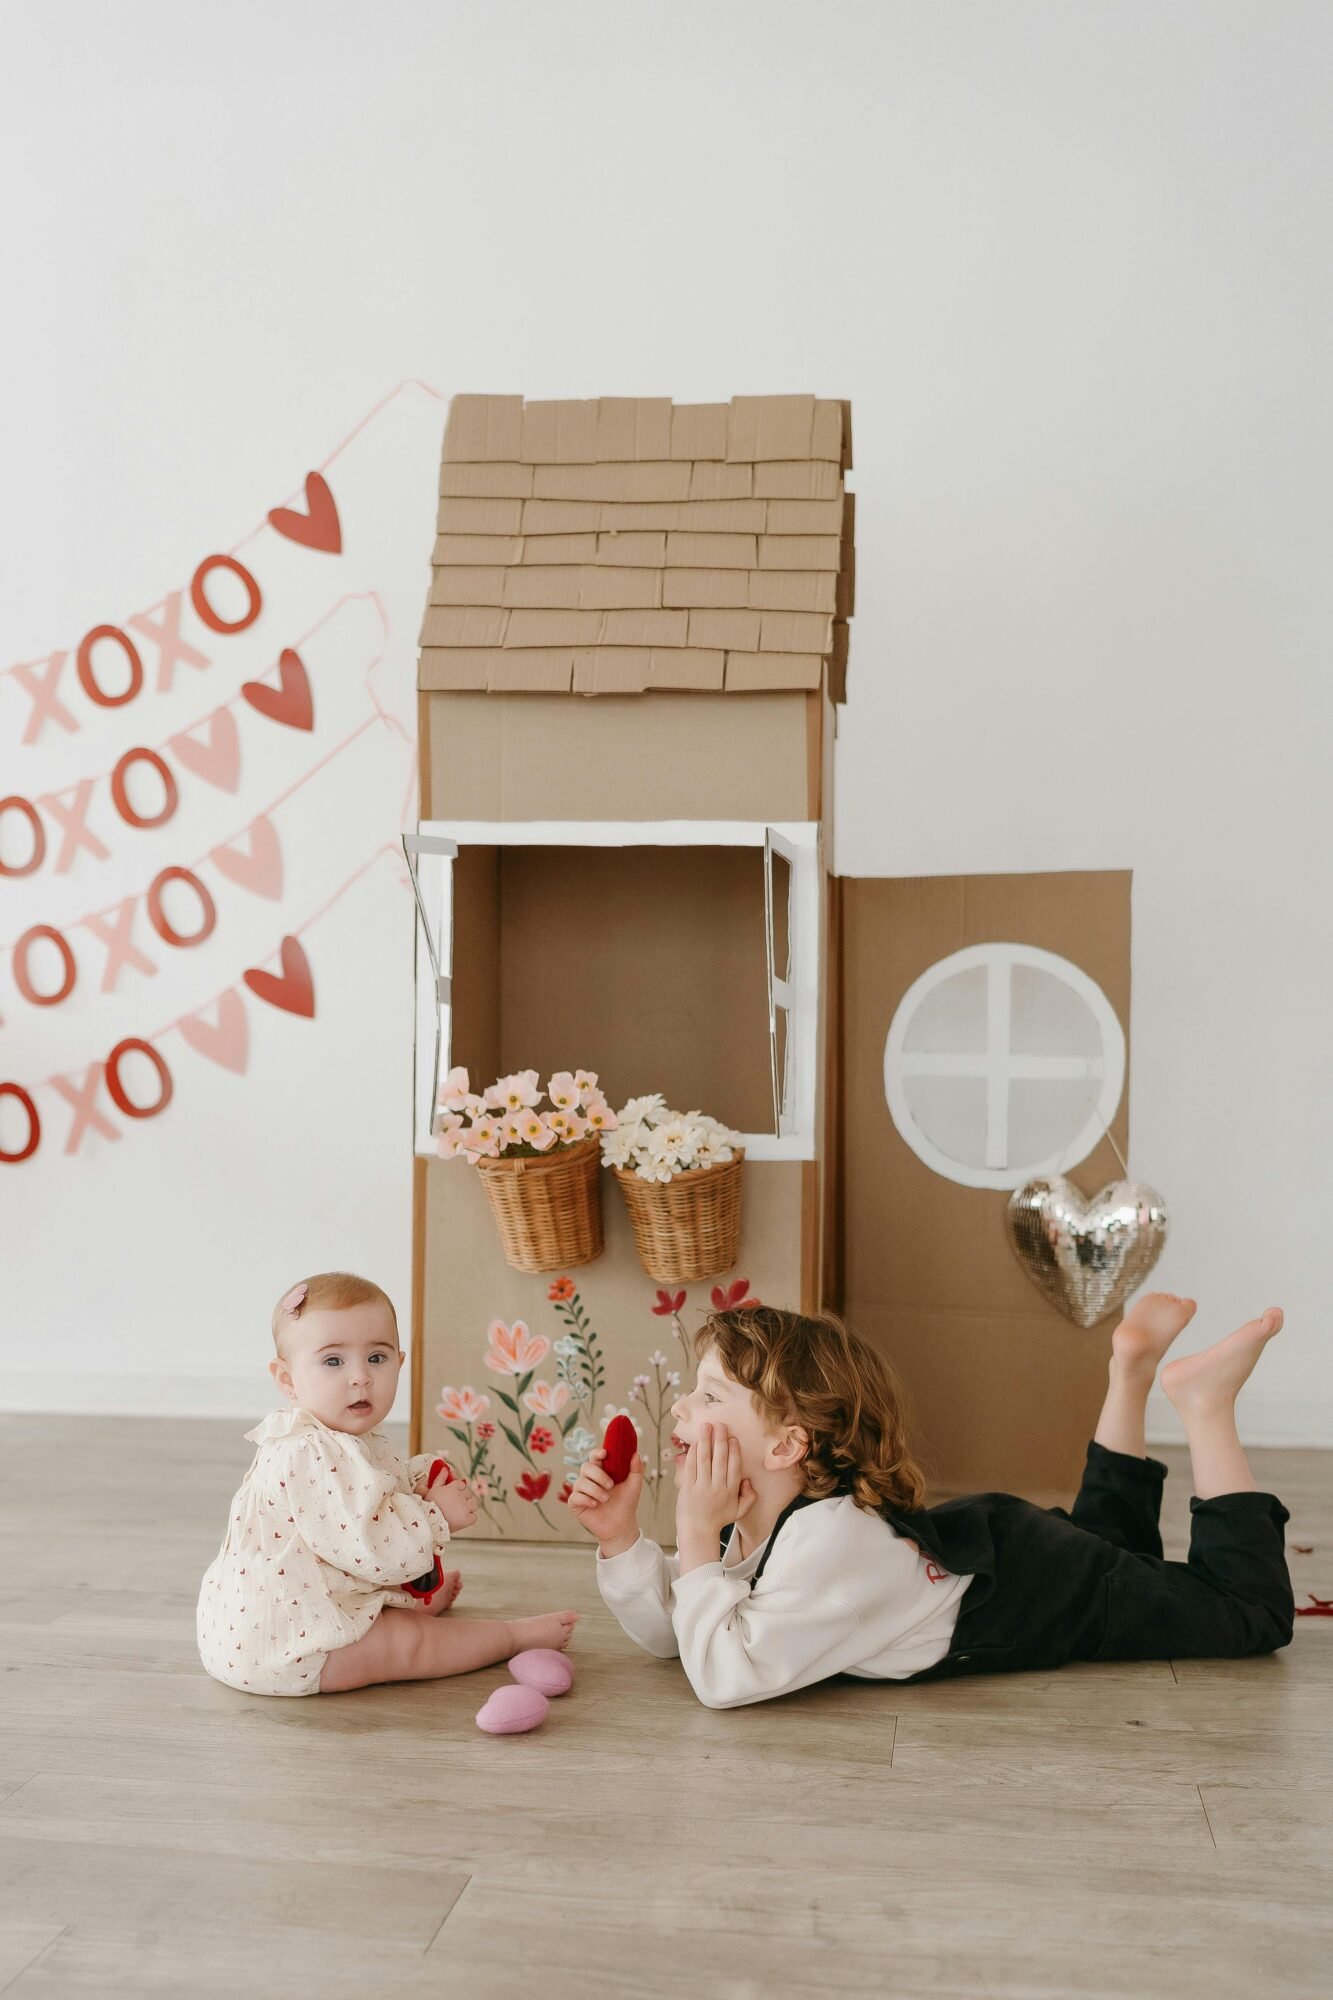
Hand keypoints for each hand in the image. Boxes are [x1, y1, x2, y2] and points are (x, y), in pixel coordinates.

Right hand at [429, 1478, 477, 1531]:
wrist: (428, 1521)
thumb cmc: (429, 1505)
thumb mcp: (433, 1489)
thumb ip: (441, 1478)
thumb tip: (445, 1469)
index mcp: (454, 1487)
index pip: (461, 1484)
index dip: (458, 1489)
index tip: (453, 1494)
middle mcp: (461, 1496)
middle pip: (468, 1494)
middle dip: (463, 1497)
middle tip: (454, 1504)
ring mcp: (465, 1508)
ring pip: (474, 1504)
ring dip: (469, 1506)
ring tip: (460, 1510)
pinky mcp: (467, 1519)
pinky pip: (474, 1517)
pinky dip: (470, 1518)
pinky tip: (462, 1518)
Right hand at [567, 1446, 644, 1556]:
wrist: (622, 1525)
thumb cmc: (626, 1503)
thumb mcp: (634, 1486)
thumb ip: (636, 1470)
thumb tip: (636, 1454)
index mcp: (602, 1471)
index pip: (594, 1457)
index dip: (596, 1453)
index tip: (604, 1454)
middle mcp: (589, 1479)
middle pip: (586, 1467)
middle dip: (598, 1475)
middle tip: (610, 1485)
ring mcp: (581, 1491)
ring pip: (580, 1482)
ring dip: (595, 1490)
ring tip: (606, 1499)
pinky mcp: (576, 1504)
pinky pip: (575, 1496)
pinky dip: (586, 1499)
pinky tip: (595, 1504)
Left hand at [674, 1424, 755, 1549]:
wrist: (697, 1532)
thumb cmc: (718, 1520)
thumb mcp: (739, 1511)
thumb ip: (749, 1497)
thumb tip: (748, 1480)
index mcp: (731, 1491)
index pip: (734, 1467)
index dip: (734, 1451)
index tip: (733, 1438)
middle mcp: (717, 1487)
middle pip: (720, 1460)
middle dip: (720, 1440)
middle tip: (720, 1425)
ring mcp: (702, 1487)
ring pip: (704, 1459)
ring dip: (705, 1441)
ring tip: (706, 1426)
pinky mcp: (688, 1488)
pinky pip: (691, 1467)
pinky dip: (693, 1453)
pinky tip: (695, 1443)